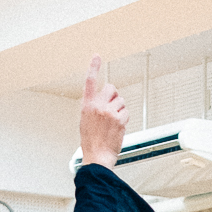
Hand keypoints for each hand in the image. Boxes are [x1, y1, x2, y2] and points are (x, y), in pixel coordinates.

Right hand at [79, 55, 127, 169]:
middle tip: (112, 106)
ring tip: (113, 122)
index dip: (94, 67)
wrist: (97, 154)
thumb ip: (94, 107)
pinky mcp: (119, 119)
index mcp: (87, 105)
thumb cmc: (91, 140)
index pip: (90, 82)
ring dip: (119, 109)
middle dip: (114, 94)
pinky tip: (117, 127)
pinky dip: (124, 118)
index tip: (97, 56)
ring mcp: (109, 112)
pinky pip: (126, 112)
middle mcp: (97, 106)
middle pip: (111, 88)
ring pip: (121, 101)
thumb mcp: (85, 120)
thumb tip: (105, 99)